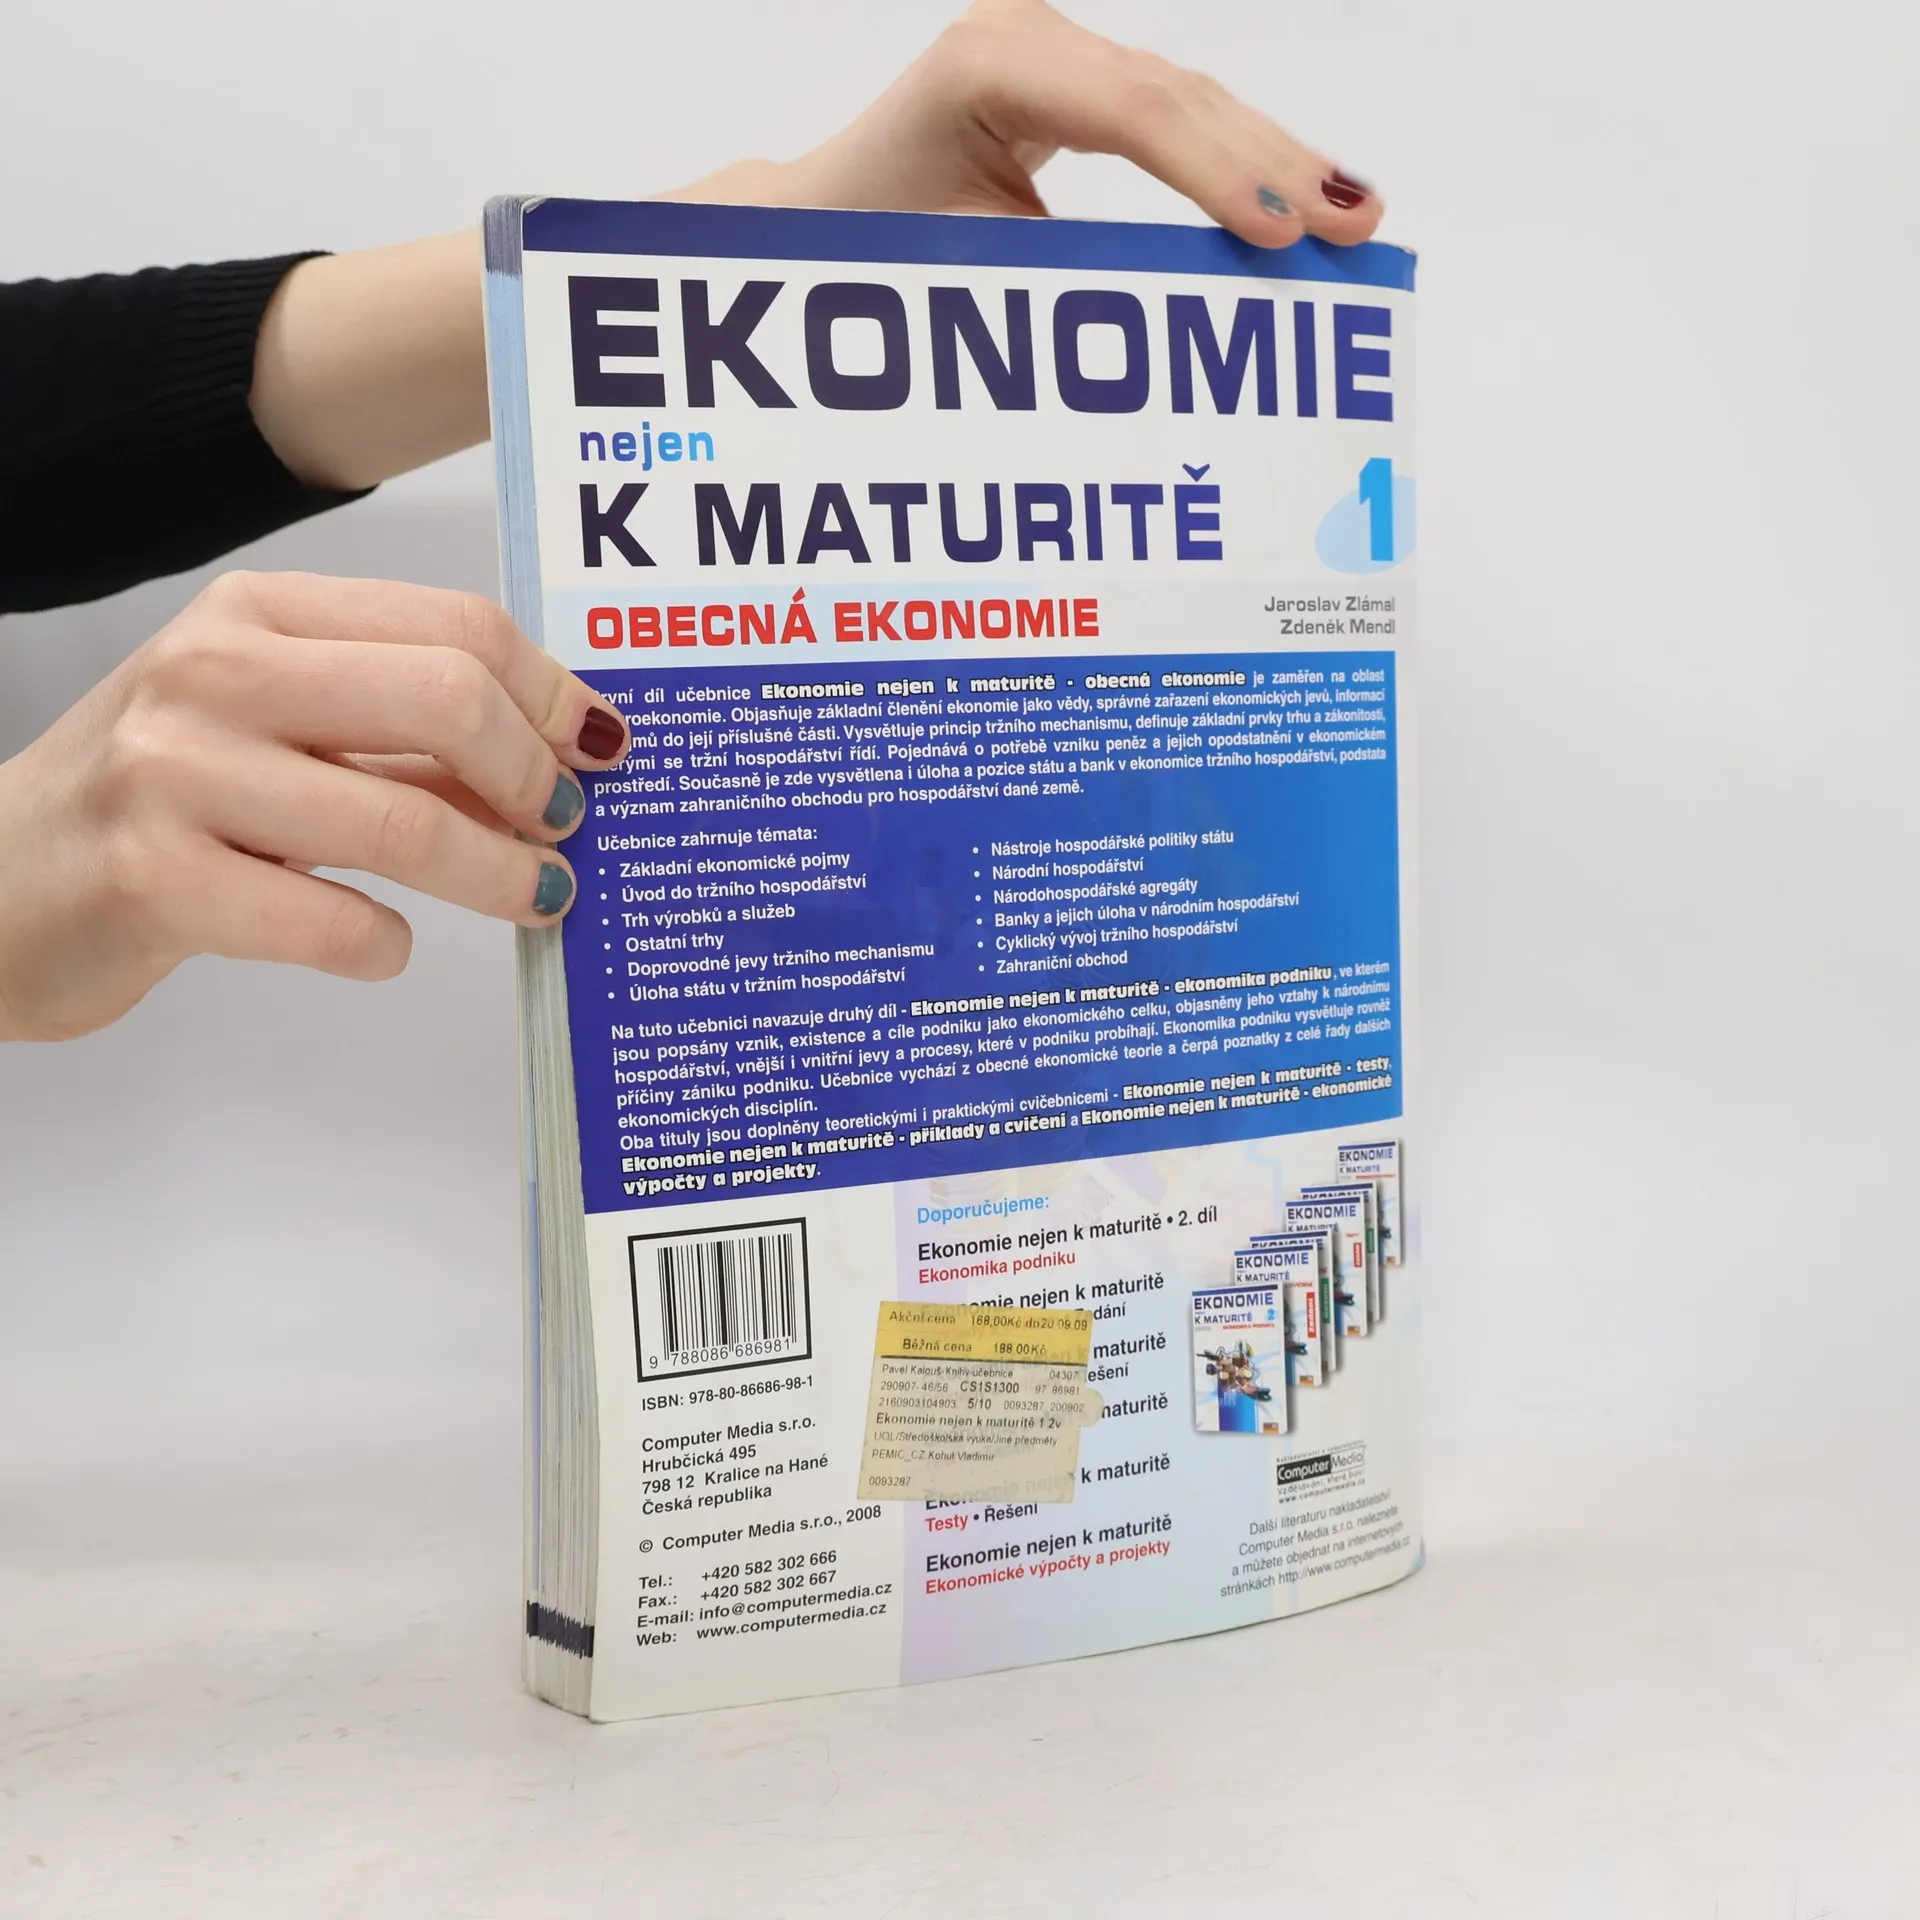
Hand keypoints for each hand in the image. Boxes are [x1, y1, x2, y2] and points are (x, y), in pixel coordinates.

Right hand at [0, 572, 629, 1041]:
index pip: (456, 628)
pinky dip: (386, 943)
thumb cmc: (160, 802)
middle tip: (565, 831)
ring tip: (535, 896)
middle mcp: (215, 672)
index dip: (551, 696)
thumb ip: (398, 731)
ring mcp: (176, 773)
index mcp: (259, 614)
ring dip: (499, 873)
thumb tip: (558, 758)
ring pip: (404, 819)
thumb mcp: (273, 726)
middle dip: (534, 776)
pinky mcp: (155, 880)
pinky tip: (387, 943)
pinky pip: (331, 919)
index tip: (596, 749)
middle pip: (447, 700)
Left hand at [672, 0, 1382, 249]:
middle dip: (1270, 162)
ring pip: (1186, 100)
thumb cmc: (867, 262)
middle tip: (1354, 224)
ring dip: (1272, 159)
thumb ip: (1063, 288)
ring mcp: (1052, 48)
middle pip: (1176, 94)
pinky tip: (1299, 196)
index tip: (1280, 229)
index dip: (1214, 170)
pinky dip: (1236, 160)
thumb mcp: (958, 278)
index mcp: (985, 67)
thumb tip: (1178, 337)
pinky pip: (1170, 116)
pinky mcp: (1072, 78)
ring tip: (1353, 214)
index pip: (1130, 112)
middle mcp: (1024, 34)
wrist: (814, 227)